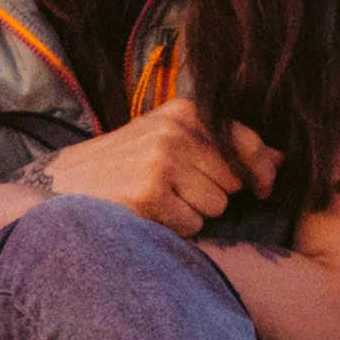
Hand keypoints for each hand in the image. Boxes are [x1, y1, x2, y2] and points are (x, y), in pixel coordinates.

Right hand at [36, 102, 267, 239]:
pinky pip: (192, 225)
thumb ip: (220, 144)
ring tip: (158, 202)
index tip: (261, 187)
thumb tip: (282, 158)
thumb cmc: (119, 166)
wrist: (57, 186)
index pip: (247, 142)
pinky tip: (147, 215)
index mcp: (184, 111)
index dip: (260, 171)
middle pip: (232, 182)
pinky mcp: (151, 195)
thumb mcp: (165, 137)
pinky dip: (174, 229)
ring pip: (216, 207)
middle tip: (172, 191)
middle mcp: (176, 132)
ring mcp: (163, 163)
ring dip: (192, 213)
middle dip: (211, 194)